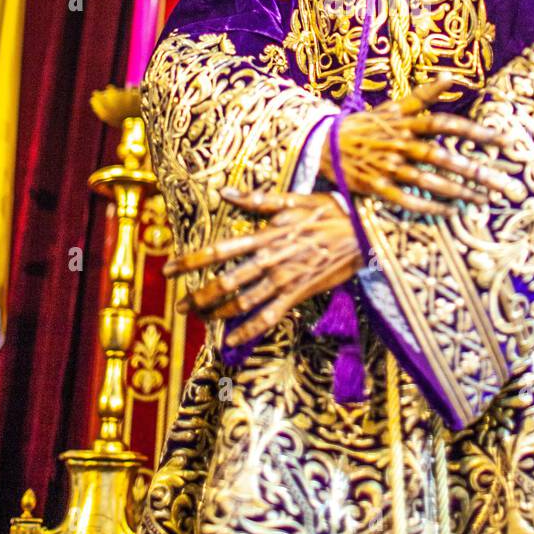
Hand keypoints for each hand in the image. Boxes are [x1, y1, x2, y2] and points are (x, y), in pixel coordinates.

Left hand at [163, 191, 360, 344]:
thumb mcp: (293, 200)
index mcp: (265, 235)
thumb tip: (224, 192)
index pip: (219, 249)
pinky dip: (248, 331)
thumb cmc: (328, 212)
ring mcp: (284, 279)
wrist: (364, 233)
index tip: (169, 269)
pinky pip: (269, 317)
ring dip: (217, 314)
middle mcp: (270, 260)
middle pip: (225, 282)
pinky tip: (231, 341)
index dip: (191, 261)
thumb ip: (257, 200)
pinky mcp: (299, 294)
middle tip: (179, 307)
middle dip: (198, 296)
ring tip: (200, 320)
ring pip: (242, 302)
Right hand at [320, 72, 523, 214]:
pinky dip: (429, 207)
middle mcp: (400, 143)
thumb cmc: (363, 125)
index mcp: (405, 122)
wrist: (320, 143)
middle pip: (444, 157)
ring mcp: (388, 166)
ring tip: (484, 200)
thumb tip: (452, 76)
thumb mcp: (392, 105)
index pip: (445, 124)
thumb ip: (423, 94)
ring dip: (459, 192)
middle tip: (505, 184)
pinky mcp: (377, 187)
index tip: (502, 141)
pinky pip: (407, 200)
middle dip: (476, 171)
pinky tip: (450, 213)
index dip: (474, 132)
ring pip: (430, 181)